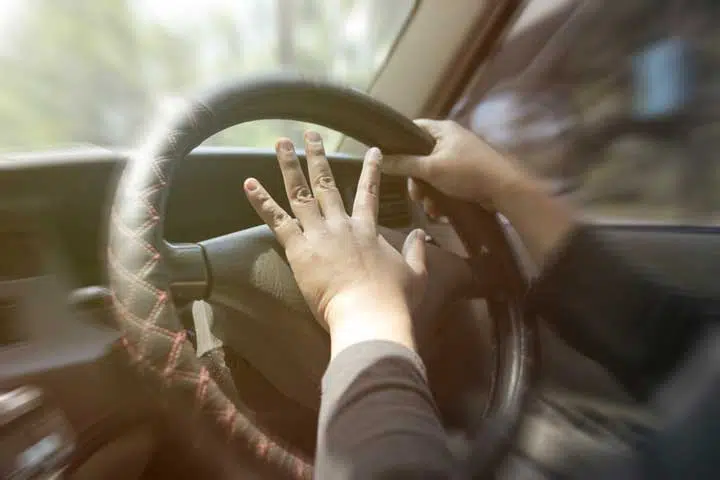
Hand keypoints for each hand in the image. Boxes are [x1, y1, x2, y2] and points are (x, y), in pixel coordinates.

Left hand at [243, 131, 427, 356]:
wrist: (368, 313)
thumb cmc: (393, 299)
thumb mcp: (416, 274)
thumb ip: (417, 252)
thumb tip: (420, 234)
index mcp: (368, 230)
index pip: (369, 193)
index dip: (371, 171)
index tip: (372, 151)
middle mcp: (342, 224)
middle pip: (326, 184)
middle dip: (318, 157)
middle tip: (310, 135)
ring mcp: (319, 233)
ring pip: (300, 193)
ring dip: (289, 166)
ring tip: (281, 143)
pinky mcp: (299, 248)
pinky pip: (276, 219)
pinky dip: (262, 201)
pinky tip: (249, 183)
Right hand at [382, 119, 533, 216]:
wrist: (504, 189)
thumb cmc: (466, 172)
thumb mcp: (431, 168)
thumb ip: (405, 164)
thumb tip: (380, 159)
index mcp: (442, 129)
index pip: (412, 128)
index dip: (398, 142)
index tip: (389, 160)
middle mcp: (450, 139)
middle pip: (420, 156)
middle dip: (415, 179)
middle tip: (415, 195)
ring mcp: (460, 156)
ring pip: (432, 173)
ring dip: (428, 192)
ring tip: (430, 208)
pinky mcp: (467, 173)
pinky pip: (446, 182)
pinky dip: (441, 195)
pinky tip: (441, 211)